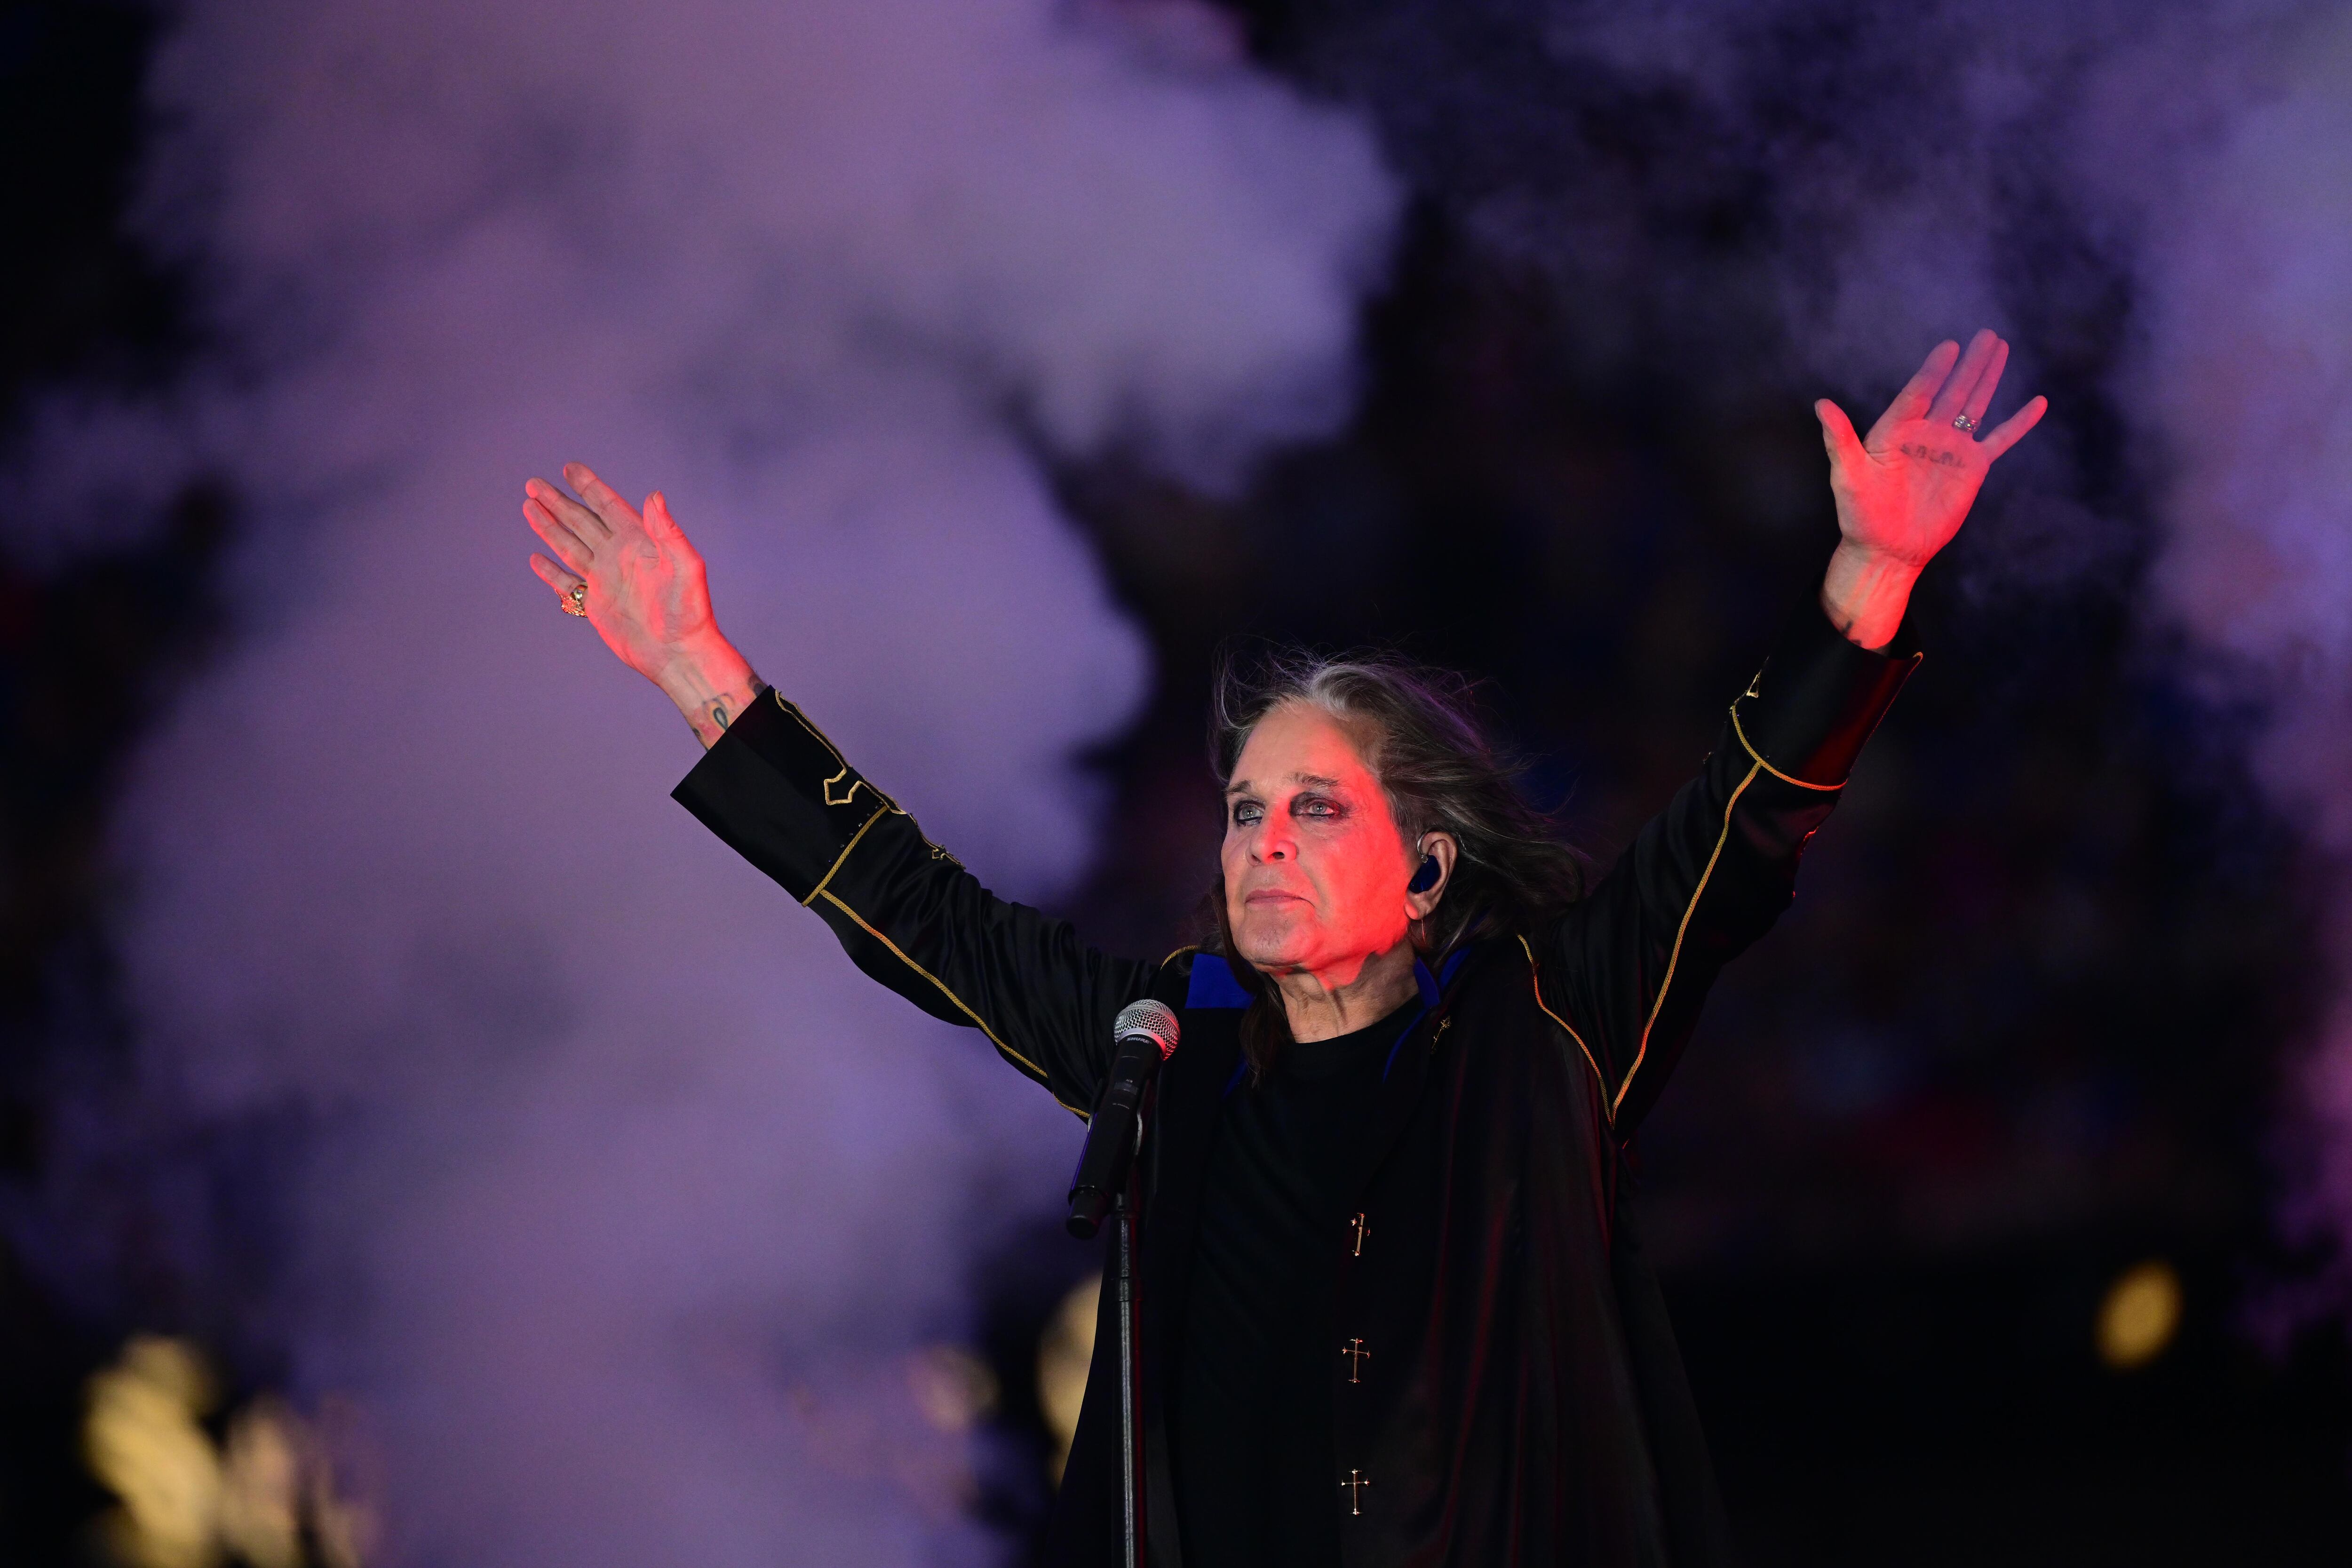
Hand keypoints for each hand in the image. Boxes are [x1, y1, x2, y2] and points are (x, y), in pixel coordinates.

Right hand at [524, 463, 759, 745]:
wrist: (678, 652)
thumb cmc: (688, 610)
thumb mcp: (685, 565)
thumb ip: (667, 531)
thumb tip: (654, 495)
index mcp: (638, 541)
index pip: (608, 506)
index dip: (588, 486)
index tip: (568, 467)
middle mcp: (618, 555)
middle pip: (581, 521)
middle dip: (557, 502)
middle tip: (533, 483)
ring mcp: (606, 579)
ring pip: (569, 546)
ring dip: (549, 528)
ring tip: (528, 507)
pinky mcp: (597, 604)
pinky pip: (567, 583)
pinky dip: (551, 572)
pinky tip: (536, 559)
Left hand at [1815, 329, 2046, 648]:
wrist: (1887, 549)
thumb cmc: (1861, 516)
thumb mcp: (1847, 476)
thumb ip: (1840, 440)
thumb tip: (1821, 404)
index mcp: (1895, 431)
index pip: (1917, 393)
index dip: (1934, 371)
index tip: (1949, 347)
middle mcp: (1925, 433)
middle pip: (1952, 391)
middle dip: (1969, 364)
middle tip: (1985, 334)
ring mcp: (1951, 448)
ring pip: (1974, 405)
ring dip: (1988, 378)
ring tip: (2000, 347)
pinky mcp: (1971, 468)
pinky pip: (1999, 440)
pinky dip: (2018, 423)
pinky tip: (2037, 403)